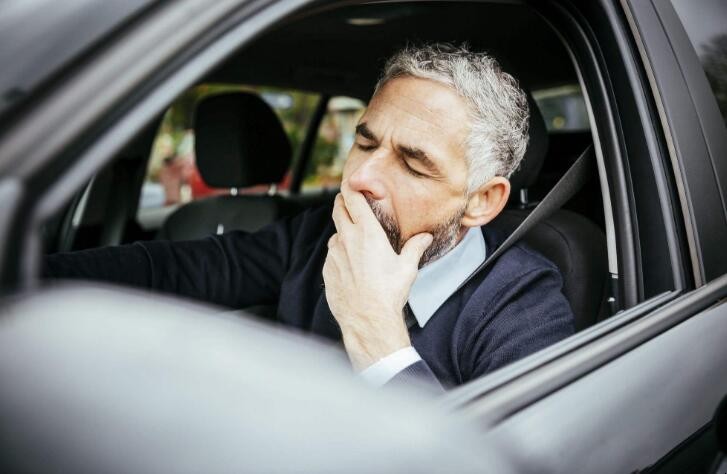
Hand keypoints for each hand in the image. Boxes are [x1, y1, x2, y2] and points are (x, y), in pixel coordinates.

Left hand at [323, 181, 432, 370]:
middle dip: (343, 202)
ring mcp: (334, 255)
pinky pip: (332, 255)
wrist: (368, 320)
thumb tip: (425, 237)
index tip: (352, 182)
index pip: (353, 199)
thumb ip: (415, 248)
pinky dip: (339, 253)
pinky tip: (351, 264)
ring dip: (343, 231)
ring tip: (355, 240)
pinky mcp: (327, 270)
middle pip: (338, 209)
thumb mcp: (407, 268)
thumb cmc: (389, 293)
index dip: (350, 187)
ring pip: (335, 233)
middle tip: (350, 201)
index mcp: (368, 233)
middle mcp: (347, 239)